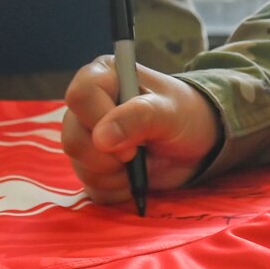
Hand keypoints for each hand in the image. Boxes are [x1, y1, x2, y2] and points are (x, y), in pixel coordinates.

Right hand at [61, 55, 222, 204]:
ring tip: (142, 164)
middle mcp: (87, 107)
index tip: (132, 143)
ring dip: (117, 176)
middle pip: (73, 139)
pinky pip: (92, 189)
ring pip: (81, 168)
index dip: (101, 122)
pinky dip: (118, 190)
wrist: (196, 143)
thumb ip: (138, 117)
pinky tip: (136, 178)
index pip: (80, 97)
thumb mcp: (169, 112)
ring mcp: (86, 139)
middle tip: (138, 156)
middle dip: (108, 158)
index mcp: (102, 78)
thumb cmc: (184, 114)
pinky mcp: (92, 168)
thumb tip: (101, 138)